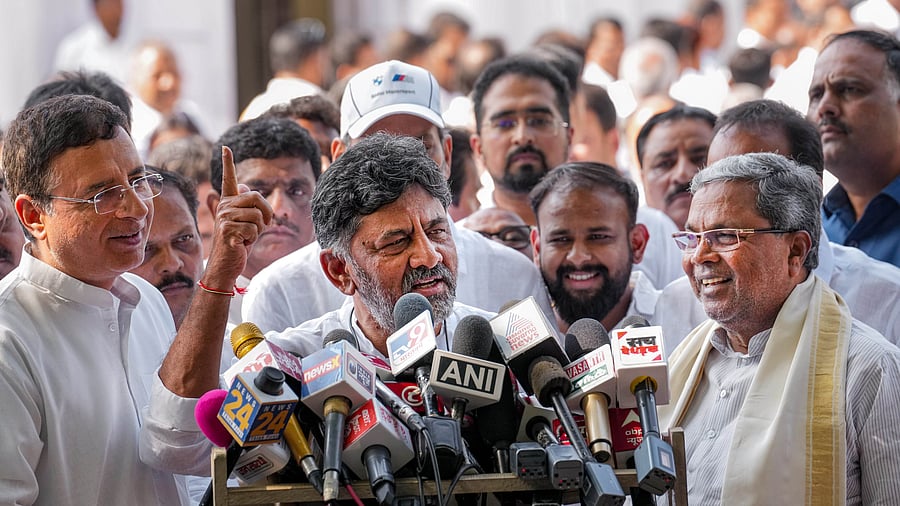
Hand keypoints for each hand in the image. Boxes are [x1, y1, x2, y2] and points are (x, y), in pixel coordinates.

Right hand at [203, 146, 272, 284]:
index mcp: (228, 203)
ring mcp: (224, 217)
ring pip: (258, 215)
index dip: (228, 163)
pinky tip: (242, 244)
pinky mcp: (227, 230)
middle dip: (267, 213)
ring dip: (260, 229)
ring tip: (248, 237)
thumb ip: (248, 206)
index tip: (226, 147)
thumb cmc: (238, 244)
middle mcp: (224, 206)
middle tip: (263, 226)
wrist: (225, 266)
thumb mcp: (246, 223)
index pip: (229, 180)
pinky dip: (254, 238)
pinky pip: (254, 228)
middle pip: (257, 197)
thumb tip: (246, 186)